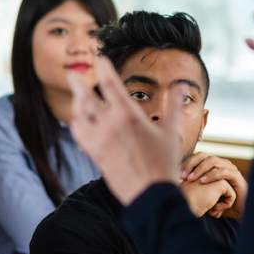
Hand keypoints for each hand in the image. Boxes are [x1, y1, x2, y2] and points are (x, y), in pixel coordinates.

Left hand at [67, 57, 182, 205]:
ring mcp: (99, 139)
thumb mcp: (171, 133)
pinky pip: (79, 133)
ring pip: (79, 114)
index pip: (110, 83)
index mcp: (128, 115)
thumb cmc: (164, 164)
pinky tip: (78, 119)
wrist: (150, 195)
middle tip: (72, 72)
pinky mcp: (93, 153)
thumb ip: (173, 107)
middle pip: (86, 96)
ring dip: (77, 102)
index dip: (103, 67)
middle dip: (78, 82)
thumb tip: (180, 87)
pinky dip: (77, 123)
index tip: (99, 58)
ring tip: (78, 95)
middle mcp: (109, 124)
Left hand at [181, 153, 247, 218]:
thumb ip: (193, 184)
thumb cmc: (219, 200)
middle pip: (204, 156)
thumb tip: (175, 182)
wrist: (239, 209)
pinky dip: (212, 175)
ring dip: (199, 169)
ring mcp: (230, 168)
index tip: (176, 173)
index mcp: (214, 164)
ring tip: (190, 178)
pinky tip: (202, 181)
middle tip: (182, 175)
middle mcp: (221, 163)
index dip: (186, 162)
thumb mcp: (204, 191)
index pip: (197, 156)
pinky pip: (223, 172)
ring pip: (213, 161)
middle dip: (191, 164)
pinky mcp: (236, 176)